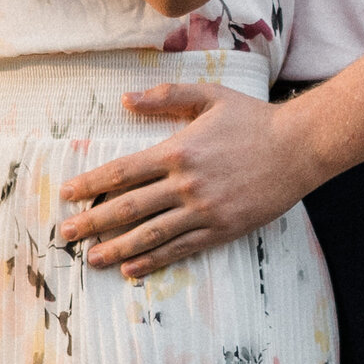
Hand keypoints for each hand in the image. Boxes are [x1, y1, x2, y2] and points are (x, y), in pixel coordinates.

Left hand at [60, 82, 310, 274]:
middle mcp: (185, 183)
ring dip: (116, 248)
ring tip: (91, 259)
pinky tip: (132, 269)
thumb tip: (125, 99)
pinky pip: (180, 249)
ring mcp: (203, 210)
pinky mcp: (221, 229)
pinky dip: (153, 260)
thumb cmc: (253, 119)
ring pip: (150, 234)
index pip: (122, 171)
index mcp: (178, 150)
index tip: (66, 194)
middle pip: (128, 207)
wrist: (299, 147)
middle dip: (92, 222)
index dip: (90, 184)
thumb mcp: (209, 95)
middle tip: (65, 234)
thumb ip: (166, 95)